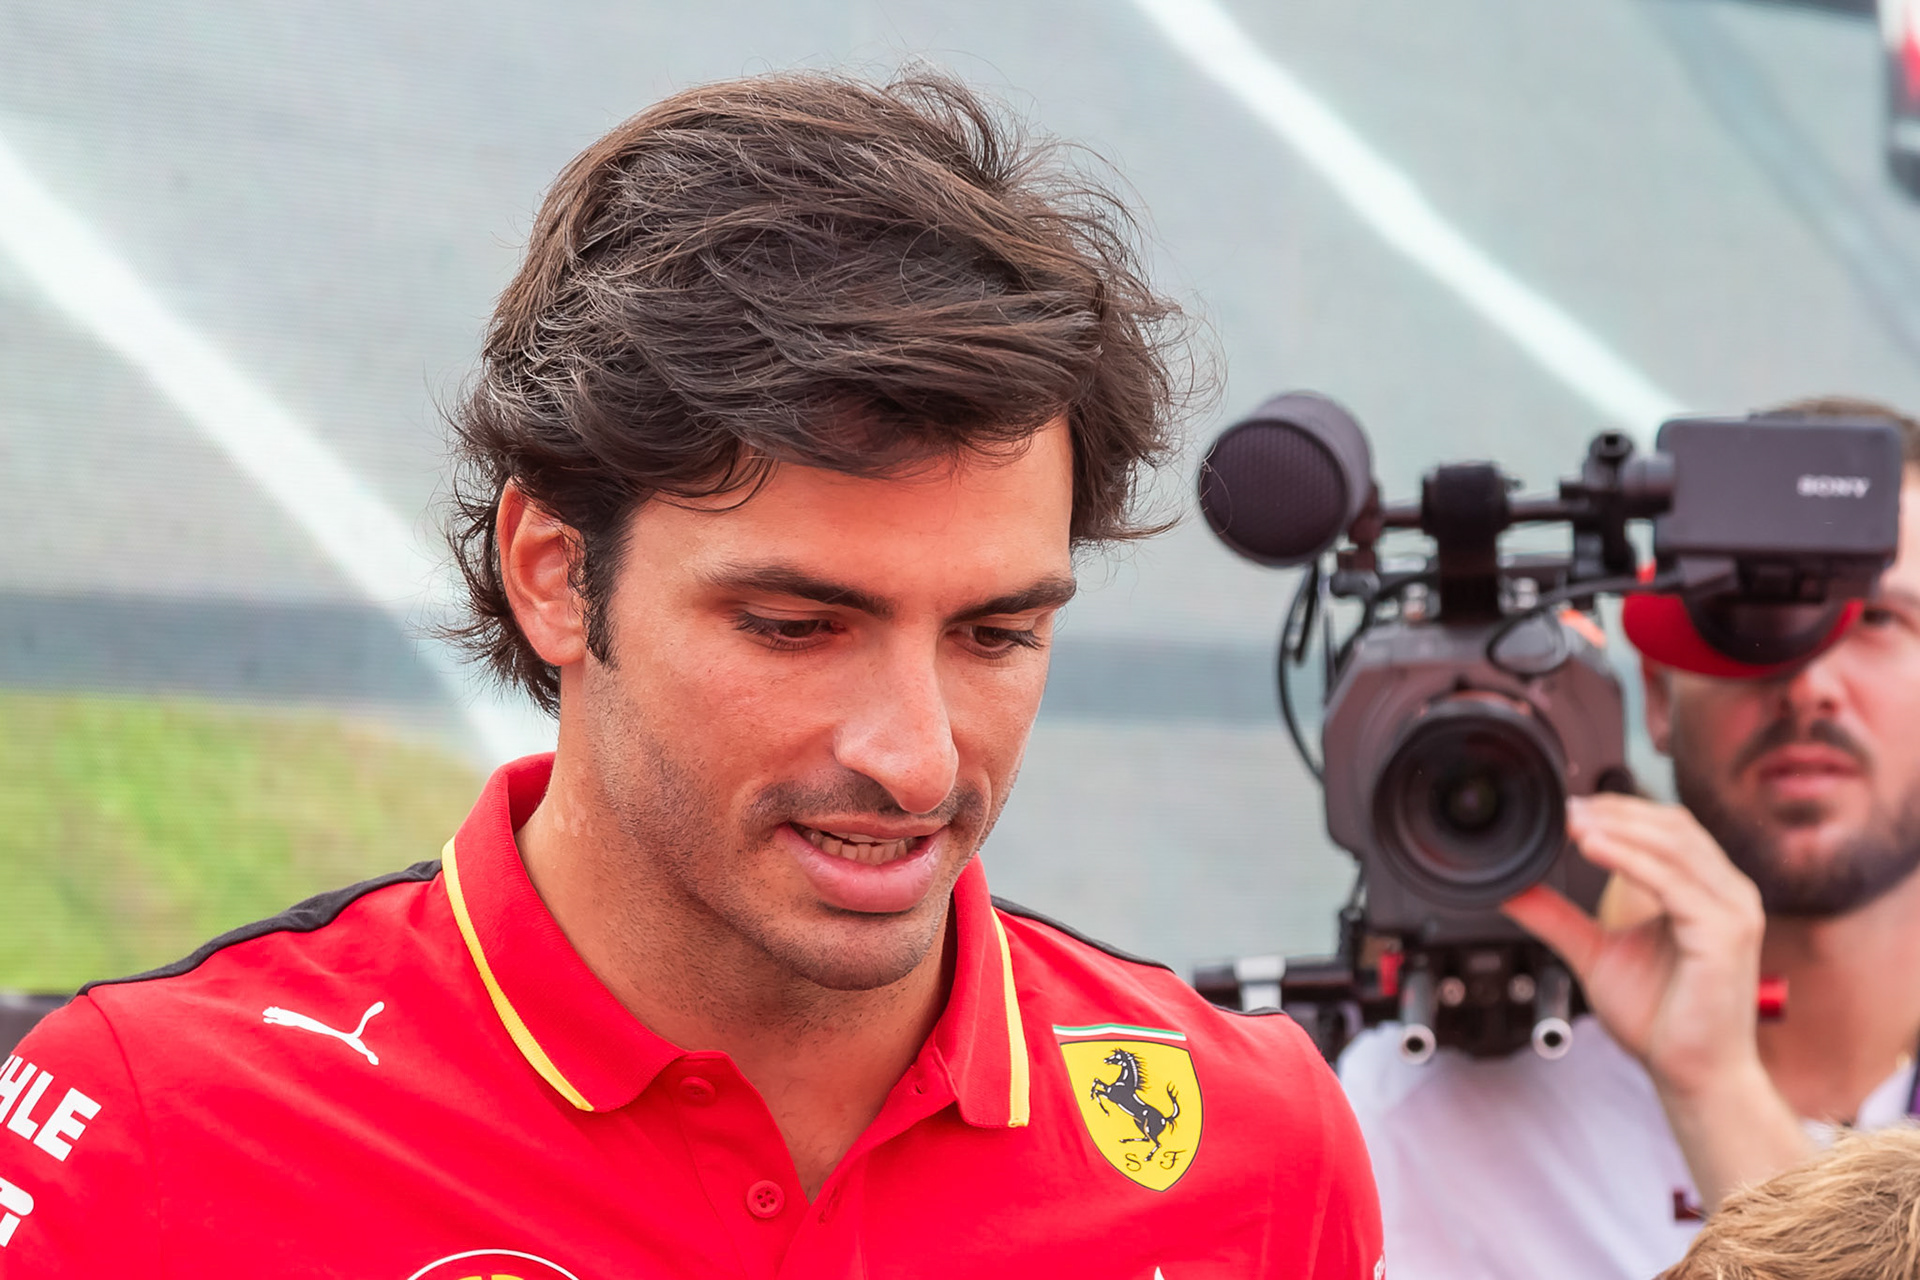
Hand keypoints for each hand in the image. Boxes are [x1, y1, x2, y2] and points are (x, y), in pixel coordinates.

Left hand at [1504, 793, 1762, 1094]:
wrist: (1694, 1074)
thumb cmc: (1660, 1018)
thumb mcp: (1594, 952)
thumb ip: (1557, 916)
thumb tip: (1513, 888)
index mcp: (1705, 890)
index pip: (1666, 828)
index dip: (1617, 810)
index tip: (1566, 808)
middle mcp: (1727, 892)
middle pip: (1672, 825)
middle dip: (1614, 811)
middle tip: (1562, 809)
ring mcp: (1733, 910)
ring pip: (1674, 845)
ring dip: (1618, 827)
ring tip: (1570, 823)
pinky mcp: (1726, 933)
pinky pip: (1674, 883)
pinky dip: (1629, 859)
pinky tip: (1592, 847)